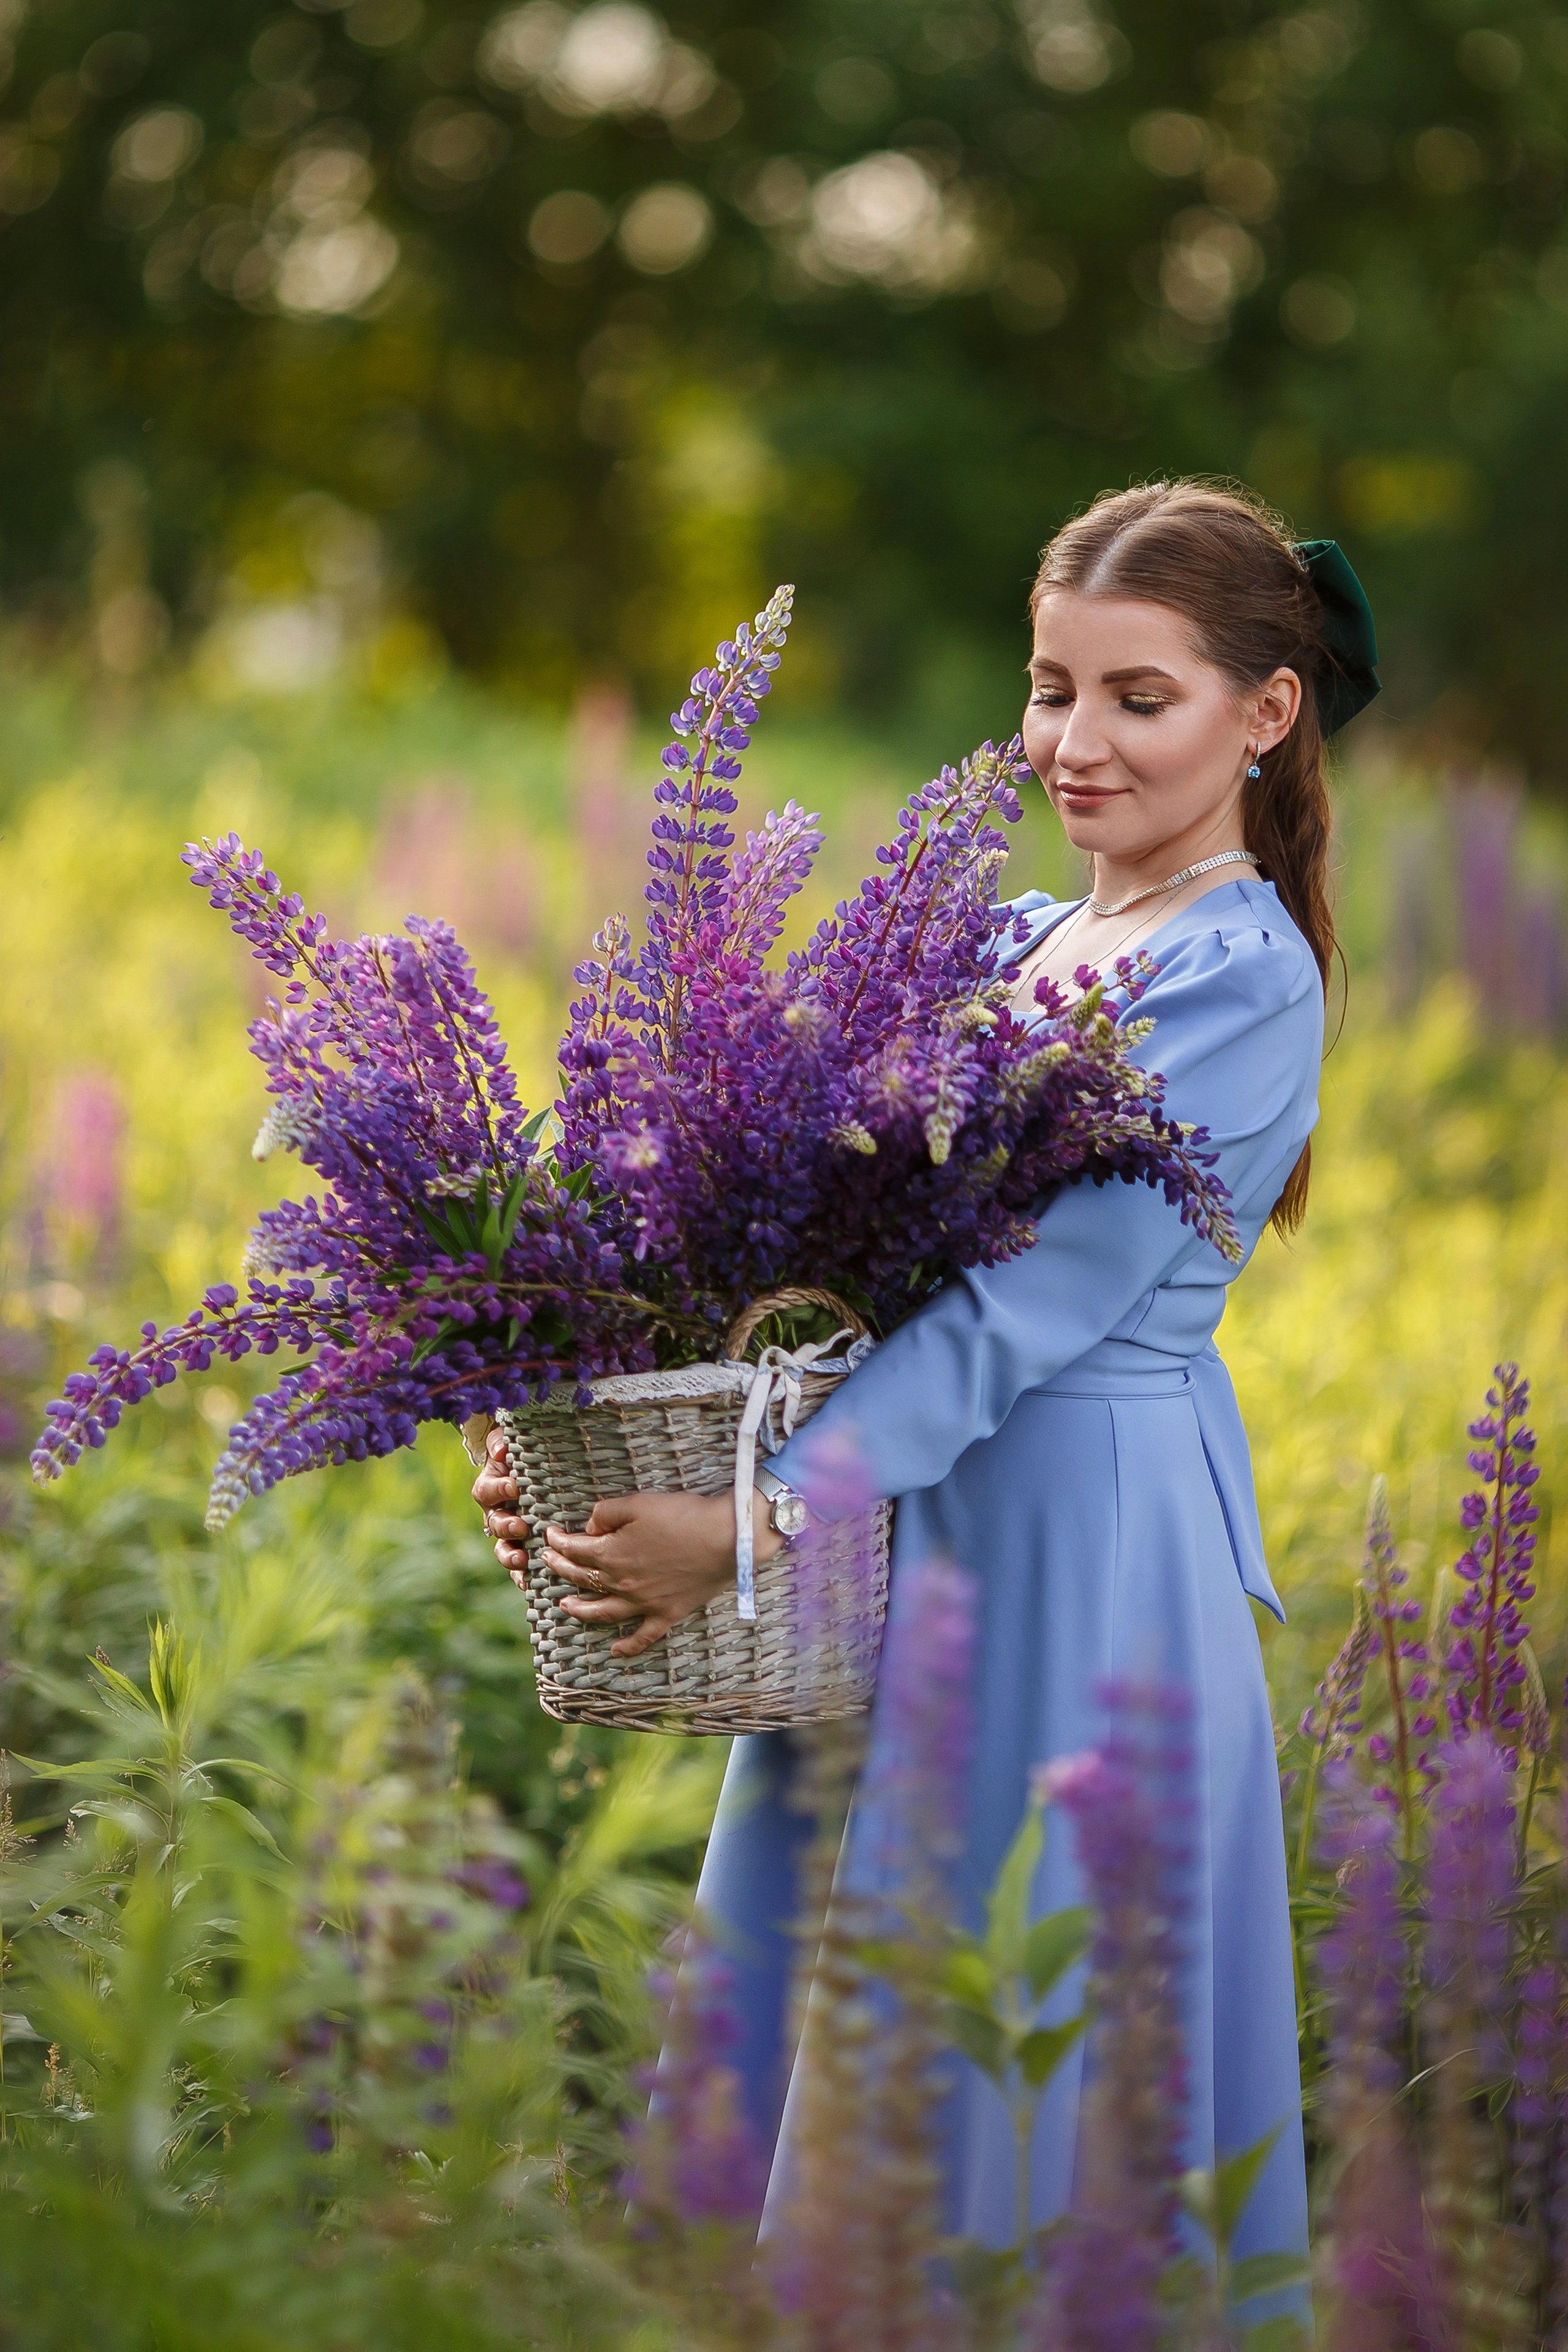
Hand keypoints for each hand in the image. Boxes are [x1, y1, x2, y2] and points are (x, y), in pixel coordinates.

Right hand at [472, 1424, 531, 1582]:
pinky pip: (519, 1566)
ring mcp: (509, 1533)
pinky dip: (522, 1576)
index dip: (497, 1489)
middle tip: (521, 1526)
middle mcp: (496, 1513)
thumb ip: (502, 1444)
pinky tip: (530, 1583)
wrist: (533, 1467)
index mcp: (491, 1488)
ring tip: (522, 1559)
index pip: (486, 1491)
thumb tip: (502, 1450)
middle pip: (493, 1524)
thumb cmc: (521, 1454)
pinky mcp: (523, 1547)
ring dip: (510, 1556)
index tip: (513, 1485)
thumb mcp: (510, 1443)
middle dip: (506, 1526)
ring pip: (502, 1548)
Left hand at [544, 1489, 784, 1658]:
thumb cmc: (683, 1515)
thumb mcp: (638, 1503)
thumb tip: (590, 1529)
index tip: (550, 1535)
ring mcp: (644, 1602)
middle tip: (549, 1561)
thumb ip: (606, 1514)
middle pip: (583, 1578)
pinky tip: (616, 1651)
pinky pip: (643, 1636)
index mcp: (612, 1554)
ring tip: (564, 1606)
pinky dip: (628, 1646)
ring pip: (602, 1612)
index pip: (575, 1549)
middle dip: (561, 1568)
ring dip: (580, 1610)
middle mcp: (622, 1583)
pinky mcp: (667, 1612)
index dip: (558, 1541)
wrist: (726, 1537)